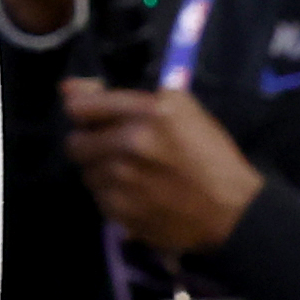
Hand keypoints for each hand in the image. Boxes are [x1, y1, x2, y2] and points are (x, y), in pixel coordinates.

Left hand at [58, 79, 267, 258]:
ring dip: (102, 171)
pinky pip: (98, 198)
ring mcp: (123, 180)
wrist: (231, 209)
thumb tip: (67, 88)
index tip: (92, 118)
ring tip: (133, 174)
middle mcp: (130, 144)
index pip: (80, 107)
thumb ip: (122, 97)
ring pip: (86, 172)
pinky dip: (113, 195)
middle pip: (75, 143)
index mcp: (148, 112)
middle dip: (91, 144)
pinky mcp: (120, 211)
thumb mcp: (180, 109)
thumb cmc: (210, 154)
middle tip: (115, 149)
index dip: (83, 112)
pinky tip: (139, 194)